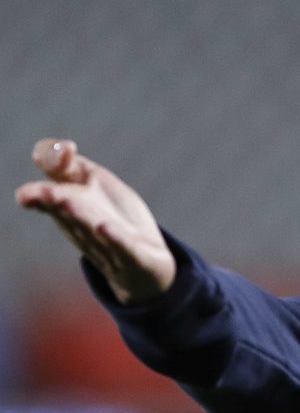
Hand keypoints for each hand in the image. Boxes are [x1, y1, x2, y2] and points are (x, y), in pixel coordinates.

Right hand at [16, 138, 176, 303]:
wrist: (145, 266)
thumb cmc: (113, 220)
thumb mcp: (93, 186)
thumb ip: (69, 165)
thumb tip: (62, 146)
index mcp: (71, 208)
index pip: (49, 195)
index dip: (42, 184)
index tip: (51, 157)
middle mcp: (84, 227)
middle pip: (66, 211)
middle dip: (53, 199)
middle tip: (40, 190)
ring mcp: (108, 245)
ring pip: (90, 228)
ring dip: (78, 215)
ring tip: (65, 201)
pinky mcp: (135, 258)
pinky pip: (123, 249)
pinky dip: (114, 239)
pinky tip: (105, 227)